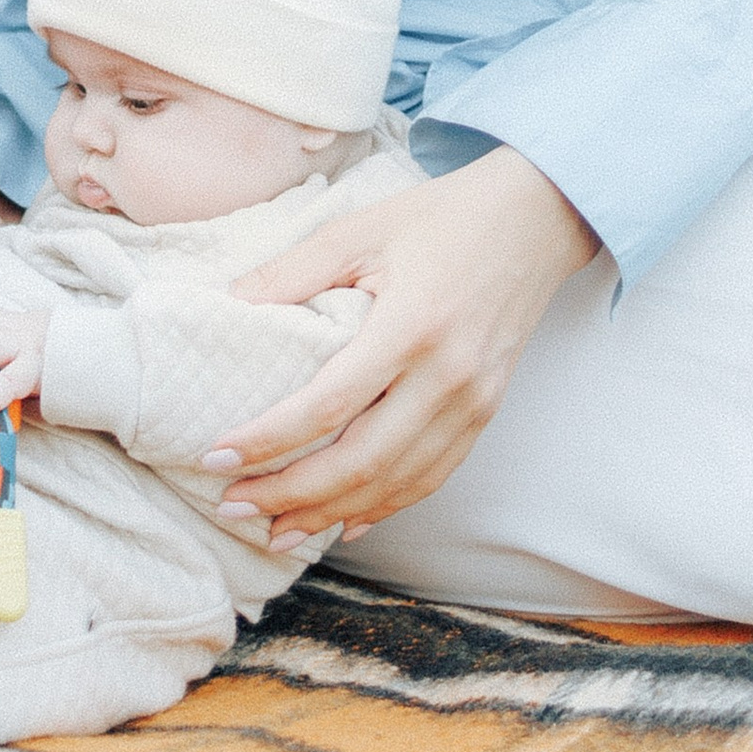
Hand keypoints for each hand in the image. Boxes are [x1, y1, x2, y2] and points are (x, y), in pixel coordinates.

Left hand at [207, 149, 600, 542]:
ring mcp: (473, 403)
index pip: (328, 406)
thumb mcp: (360, 227)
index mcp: (410, 327)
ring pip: (396, 483)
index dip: (268, 440)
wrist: (535, 220)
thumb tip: (228, 303)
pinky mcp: (485, 413)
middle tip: (233, 505)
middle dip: (290, 494)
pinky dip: (384, 508)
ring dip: (331, 515)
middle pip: (360, 461)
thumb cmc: (442, 218)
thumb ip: (294, 268)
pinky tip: (343, 524)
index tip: (217, 456)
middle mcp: (447, 377)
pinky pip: (431, 477)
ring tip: (275, 533)